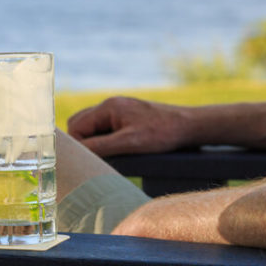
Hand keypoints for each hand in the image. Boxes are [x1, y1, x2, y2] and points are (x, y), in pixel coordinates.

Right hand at [67, 97, 192, 156]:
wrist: (190, 126)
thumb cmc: (162, 133)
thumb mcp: (129, 143)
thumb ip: (100, 146)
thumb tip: (77, 152)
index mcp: (107, 107)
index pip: (76, 126)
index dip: (78, 145)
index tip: (88, 160)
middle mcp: (110, 105)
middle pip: (79, 124)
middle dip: (82, 142)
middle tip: (97, 159)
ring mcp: (118, 110)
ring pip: (92, 127)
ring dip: (94, 142)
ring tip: (109, 155)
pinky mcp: (127, 117)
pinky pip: (105, 128)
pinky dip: (105, 140)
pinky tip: (117, 150)